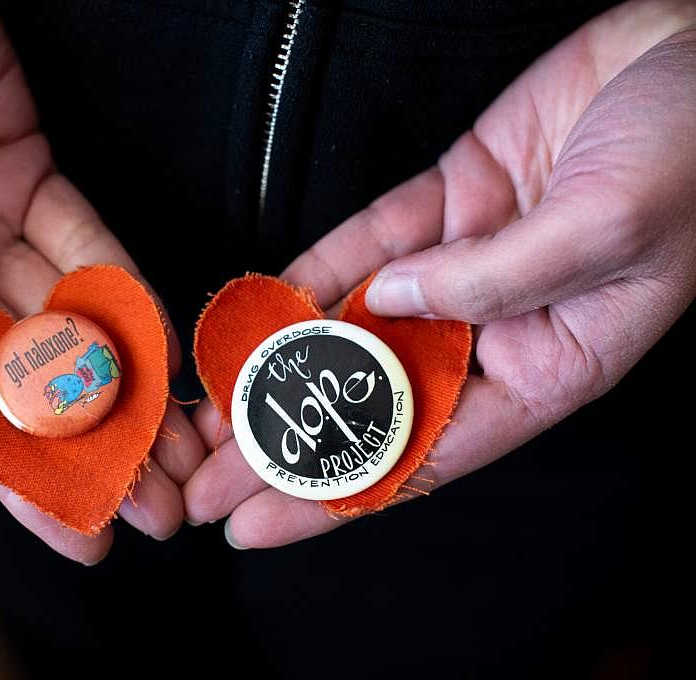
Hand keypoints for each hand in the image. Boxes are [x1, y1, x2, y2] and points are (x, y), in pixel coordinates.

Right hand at [0, 0, 202, 563]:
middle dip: (92, 449)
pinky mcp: (26, 177)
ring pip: (66, 325)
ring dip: (127, 387)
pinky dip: (127, 298)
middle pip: (23, 381)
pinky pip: (86, 247)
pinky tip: (167, 353)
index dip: (15, 477)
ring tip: (183, 452)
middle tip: (162, 511)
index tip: (80, 534)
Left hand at [184, 0, 695, 547]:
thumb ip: (493, 278)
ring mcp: (467, 262)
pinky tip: (253, 314)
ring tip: (206, 415)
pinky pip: (364, 243)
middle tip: (203, 484)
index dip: (335, 493)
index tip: (257, 521)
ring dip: (277, 368)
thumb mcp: (607, 230)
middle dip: (284, 445)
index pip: (425, 451)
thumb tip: (390, 303)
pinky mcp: (448, 199)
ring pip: (354, 328)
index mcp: (553, 364)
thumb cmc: (692, 148)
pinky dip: (309, 274)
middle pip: (372, 401)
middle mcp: (500, 325)